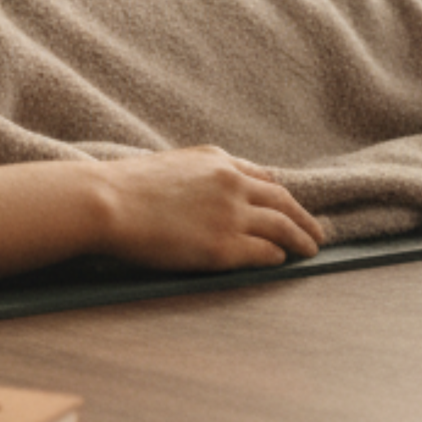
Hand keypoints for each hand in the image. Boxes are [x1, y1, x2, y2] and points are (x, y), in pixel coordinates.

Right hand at [96, 147, 326, 271]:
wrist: (106, 202)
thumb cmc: (123, 187)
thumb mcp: (169, 165)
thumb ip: (197, 174)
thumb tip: (208, 192)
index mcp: (216, 160)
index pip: (263, 178)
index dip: (281, 195)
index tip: (289, 205)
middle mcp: (232, 183)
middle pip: (284, 201)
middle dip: (304, 218)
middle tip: (316, 232)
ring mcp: (231, 215)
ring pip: (284, 227)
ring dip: (302, 239)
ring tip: (310, 249)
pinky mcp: (225, 247)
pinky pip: (266, 253)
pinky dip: (277, 256)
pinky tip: (280, 261)